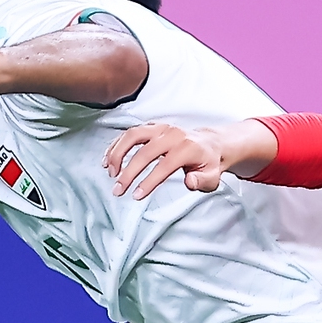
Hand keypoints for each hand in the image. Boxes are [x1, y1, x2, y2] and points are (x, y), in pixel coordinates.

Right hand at [105, 122, 228, 198]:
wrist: (210, 144)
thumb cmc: (208, 163)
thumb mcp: (212, 177)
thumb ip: (202, 181)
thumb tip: (189, 182)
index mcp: (187, 148)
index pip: (164, 165)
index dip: (148, 181)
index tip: (136, 195)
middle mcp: (172, 134)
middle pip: (144, 151)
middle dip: (128, 172)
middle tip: (118, 190)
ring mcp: (161, 128)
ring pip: (133, 135)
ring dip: (118, 153)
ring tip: (110, 172)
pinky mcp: (153, 126)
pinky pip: (130, 132)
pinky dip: (117, 145)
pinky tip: (108, 160)